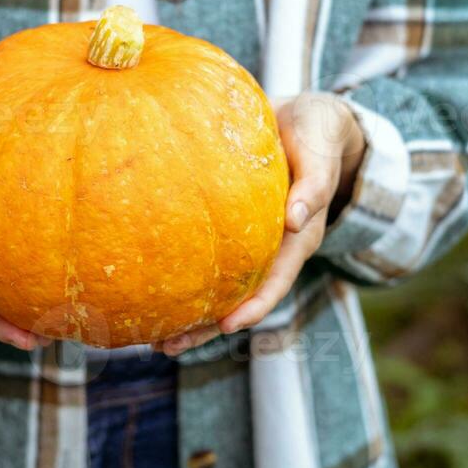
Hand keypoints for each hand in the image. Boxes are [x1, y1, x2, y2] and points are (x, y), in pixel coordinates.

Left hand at [155, 93, 365, 355]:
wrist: (307, 120)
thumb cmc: (316, 133)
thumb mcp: (321, 148)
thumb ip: (314, 182)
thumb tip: (293, 219)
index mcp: (298, 236)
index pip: (275, 281)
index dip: (253, 306)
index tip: (227, 326)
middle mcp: (272, 247)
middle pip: (238, 298)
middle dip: (205, 327)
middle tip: (167, 347)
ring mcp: (251, 241)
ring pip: (218, 286)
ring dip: (188, 315)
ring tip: (152, 339)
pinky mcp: (231, 227)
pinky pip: (205, 258)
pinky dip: (180, 276)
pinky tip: (147, 287)